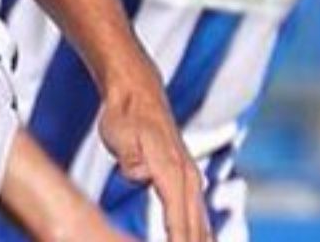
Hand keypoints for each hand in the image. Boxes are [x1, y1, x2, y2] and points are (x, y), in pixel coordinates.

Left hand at [96, 80, 208, 241]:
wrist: (137, 93)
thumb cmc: (124, 115)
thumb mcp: (119, 133)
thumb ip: (130, 157)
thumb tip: (139, 174)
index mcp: (171, 170)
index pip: (177, 219)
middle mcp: (188, 177)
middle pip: (194, 227)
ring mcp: (190, 178)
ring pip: (201, 223)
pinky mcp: (186, 178)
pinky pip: (197, 215)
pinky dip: (200, 234)